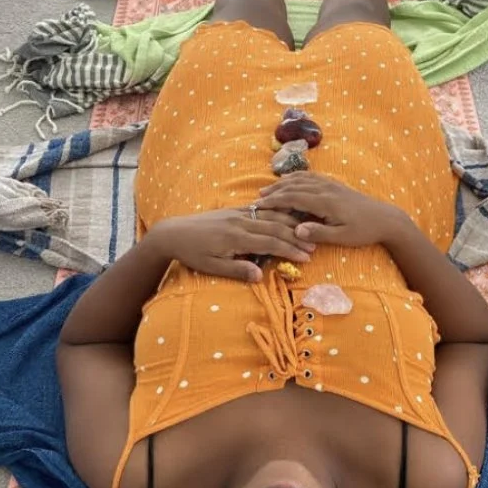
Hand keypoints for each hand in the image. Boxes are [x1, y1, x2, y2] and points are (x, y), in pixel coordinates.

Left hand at [148, 208, 314, 282]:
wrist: (174, 232)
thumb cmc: (192, 253)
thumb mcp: (212, 267)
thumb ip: (237, 270)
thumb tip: (260, 277)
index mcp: (236, 238)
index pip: (270, 243)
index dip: (290, 250)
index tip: (306, 257)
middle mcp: (240, 222)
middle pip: (274, 227)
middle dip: (295, 237)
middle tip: (313, 246)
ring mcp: (238, 214)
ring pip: (270, 216)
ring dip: (290, 224)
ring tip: (306, 232)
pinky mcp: (234, 210)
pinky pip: (260, 210)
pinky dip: (276, 212)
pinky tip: (287, 216)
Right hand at [254, 172, 412, 247]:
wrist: (385, 219)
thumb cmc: (364, 231)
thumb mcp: (342, 237)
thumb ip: (319, 234)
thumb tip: (297, 231)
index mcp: (325, 202)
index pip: (294, 198)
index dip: (275, 201)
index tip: (259, 206)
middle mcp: (326, 189)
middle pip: (294, 186)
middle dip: (274, 191)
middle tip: (257, 199)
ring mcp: (330, 185)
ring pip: (301, 179)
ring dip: (283, 183)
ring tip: (268, 190)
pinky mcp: (335, 185)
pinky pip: (311, 177)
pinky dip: (296, 177)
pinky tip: (290, 181)